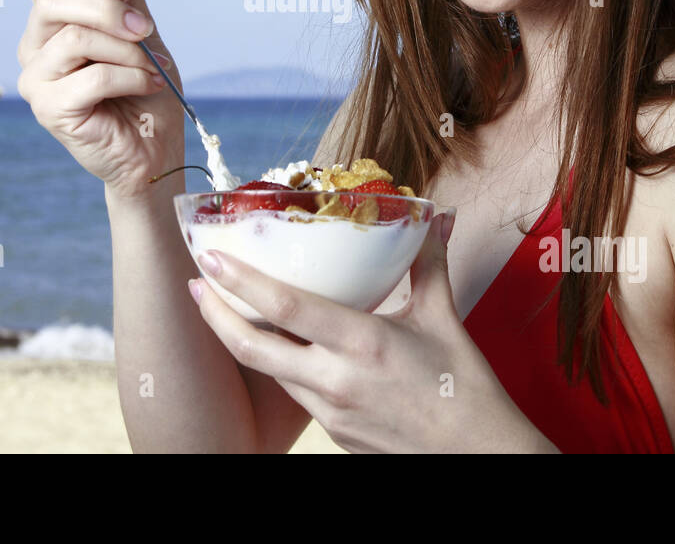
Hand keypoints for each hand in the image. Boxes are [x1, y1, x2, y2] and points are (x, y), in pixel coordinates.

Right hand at [17, 0, 186, 200]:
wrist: (154, 148)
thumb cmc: (145, 88)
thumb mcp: (142, 29)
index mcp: (53, 22)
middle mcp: (35, 46)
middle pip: (52, 2)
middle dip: (107, 9)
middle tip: (145, 29)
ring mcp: (36, 78)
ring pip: (75, 38)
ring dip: (127, 51)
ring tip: (153, 68)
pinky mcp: (48, 109)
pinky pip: (92, 76)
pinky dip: (131, 77)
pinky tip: (149, 86)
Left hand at [189, 212, 549, 451]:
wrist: (479, 456)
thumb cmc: (465, 389)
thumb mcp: (443, 319)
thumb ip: (429, 264)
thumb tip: (435, 218)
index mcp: (362, 344)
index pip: (285, 307)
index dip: (241, 283)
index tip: (212, 259)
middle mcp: (336, 380)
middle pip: (253, 347)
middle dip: (216, 314)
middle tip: (196, 284)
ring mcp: (330, 412)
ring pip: (271, 370)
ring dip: (243, 338)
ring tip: (227, 307)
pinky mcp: (333, 433)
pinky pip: (296, 391)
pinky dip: (280, 364)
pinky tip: (281, 344)